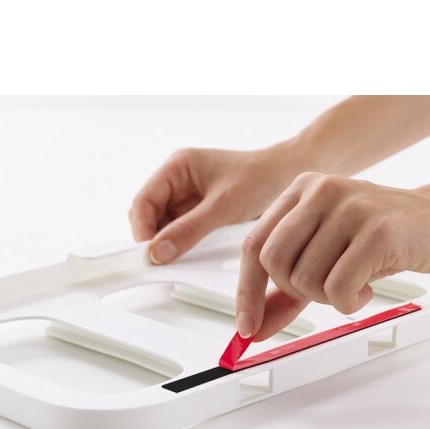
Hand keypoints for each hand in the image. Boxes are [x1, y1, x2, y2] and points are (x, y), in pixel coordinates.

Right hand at [129, 143, 306, 263]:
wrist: (287, 176)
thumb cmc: (259, 178)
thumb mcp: (222, 206)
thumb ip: (188, 230)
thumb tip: (158, 252)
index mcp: (177, 167)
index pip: (143, 201)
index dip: (142, 228)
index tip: (149, 253)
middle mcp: (177, 180)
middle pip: (148, 214)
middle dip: (153, 237)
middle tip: (161, 260)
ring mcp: (187, 196)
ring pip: (162, 225)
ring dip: (167, 241)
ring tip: (178, 258)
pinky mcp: (198, 210)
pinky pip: (179, 229)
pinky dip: (181, 242)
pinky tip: (190, 252)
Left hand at [236, 169, 429, 340]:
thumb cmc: (378, 236)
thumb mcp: (323, 256)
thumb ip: (284, 291)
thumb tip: (253, 326)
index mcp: (299, 191)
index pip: (253, 245)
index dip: (246, 291)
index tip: (246, 325)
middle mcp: (319, 192)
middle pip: (273, 262)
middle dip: (294, 290)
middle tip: (323, 288)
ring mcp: (348, 208)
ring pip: (304, 278)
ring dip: (327, 298)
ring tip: (351, 283)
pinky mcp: (376, 230)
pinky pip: (338, 288)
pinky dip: (348, 303)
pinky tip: (365, 288)